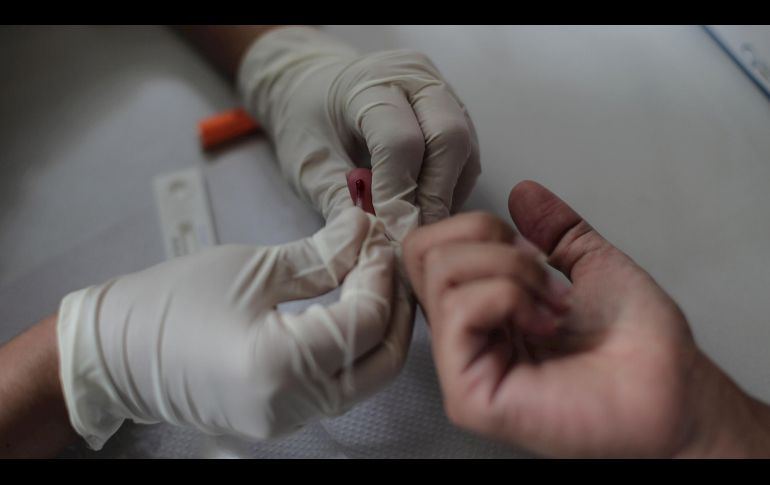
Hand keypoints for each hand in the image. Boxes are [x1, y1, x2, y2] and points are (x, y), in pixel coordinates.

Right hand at [56, 208, 411, 449]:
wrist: (118, 355)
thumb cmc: (171, 304)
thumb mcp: (253, 267)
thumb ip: (323, 254)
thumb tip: (366, 231)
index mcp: (280, 366)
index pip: (367, 320)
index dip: (381, 273)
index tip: (377, 236)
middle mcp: (294, 405)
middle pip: (384, 359)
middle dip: (396, 304)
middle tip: (387, 258)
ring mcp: (292, 420)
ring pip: (369, 375)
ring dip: (382, 325)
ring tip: (373, 276)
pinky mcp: (287, 418)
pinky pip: (342, 384)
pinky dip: (356, 345)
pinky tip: (352, 306)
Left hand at [238, 26, 480, 240]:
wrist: (311, 84)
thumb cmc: (304, 121)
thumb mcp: (308, 166)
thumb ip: (341, 204)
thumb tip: (376, 245)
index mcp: (368, 83)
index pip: (401, 142)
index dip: (399, 195)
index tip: (391, 235)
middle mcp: (413, 76)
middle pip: (449, 138)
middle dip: (434, 196)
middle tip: (414, 237)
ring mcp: (438, 88)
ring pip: (464, 147)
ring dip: (446, 193)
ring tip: (416, 224)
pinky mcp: (452, 106)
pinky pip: (466, 151)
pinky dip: (450, 185)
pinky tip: (424, 205)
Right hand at [404, 180, 769, 456]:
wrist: (674, 389)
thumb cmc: (640, 344)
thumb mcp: (592, 263)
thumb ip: (553, 229)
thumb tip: (522, 192)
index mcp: (482, 306)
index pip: (432, 246)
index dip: (477, 228)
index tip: (532, 251)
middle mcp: (465, 333)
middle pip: (423, 250)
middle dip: (490, 240)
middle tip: (540, 272)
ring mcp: (463, 364)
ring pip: (440, 271)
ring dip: (510, 270)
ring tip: (553, 304)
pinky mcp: (469, 394)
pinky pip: (459, 311)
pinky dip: (508, 297)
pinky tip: (545, 324)